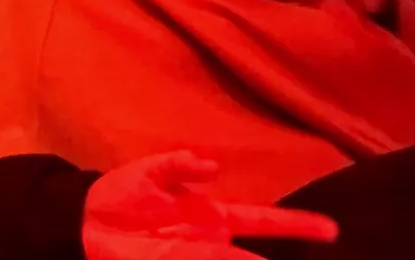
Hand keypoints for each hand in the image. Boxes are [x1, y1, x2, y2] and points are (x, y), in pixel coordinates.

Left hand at [82, 151, 337, 259]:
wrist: (84, 223)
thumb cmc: (120, 195)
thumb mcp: (148, 172)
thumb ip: (178, 165)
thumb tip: (212, 164)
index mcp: (210, 214)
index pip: (261, 219)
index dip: (294, 224)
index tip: (330, 228)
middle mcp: (210, 243)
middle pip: (255, 259)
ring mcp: (194, 259)